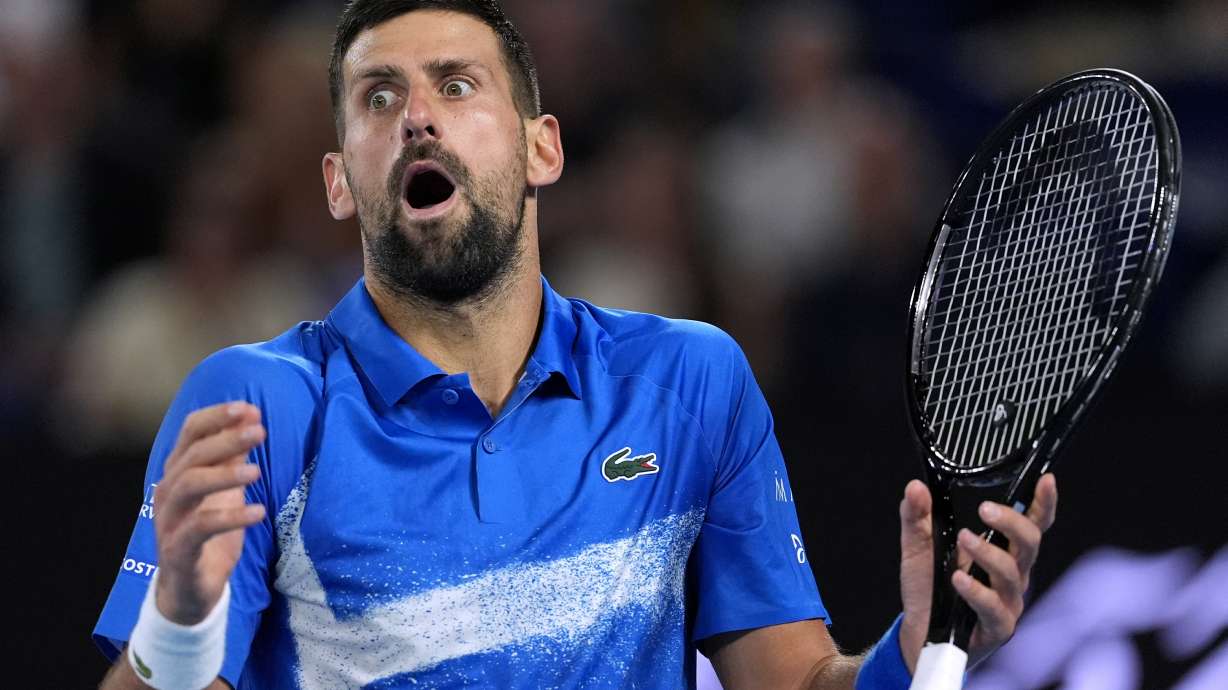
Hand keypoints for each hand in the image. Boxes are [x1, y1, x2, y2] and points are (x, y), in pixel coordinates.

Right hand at [152, 402, 266, 624]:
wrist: (190, 588)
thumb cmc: (208, 531)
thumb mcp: (225, 490)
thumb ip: (232, 458)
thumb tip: (250, 420)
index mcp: (179, 472)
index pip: (190, 433)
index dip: (217, 417)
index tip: (249, 408)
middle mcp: (168, 491)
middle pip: (191, 456)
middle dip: (226, 440)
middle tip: (260, 431)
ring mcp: (169, 521)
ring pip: (188, 486)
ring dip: (223, 475)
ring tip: (256, 471)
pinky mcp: (178, 549)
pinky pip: (200, 528)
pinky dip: (230, 518)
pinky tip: (258, 512)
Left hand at [897, 474, 1057, 670]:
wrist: (918, 630)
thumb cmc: (928, 587)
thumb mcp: (918, 546)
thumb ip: (916, 517)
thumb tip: (915, 487)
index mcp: (1001, 550)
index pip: (1030, 524)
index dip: (1042, 503)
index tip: (1045, 480)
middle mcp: (1012, 574)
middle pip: (1029, 543)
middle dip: (1011, 522)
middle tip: (984, 508)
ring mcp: (1007, 601)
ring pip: (1012, 573)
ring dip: (988, 553)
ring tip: (964, 539)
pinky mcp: (996, 627)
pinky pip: (994, 607)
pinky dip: (977, 591)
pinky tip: (958, 579)